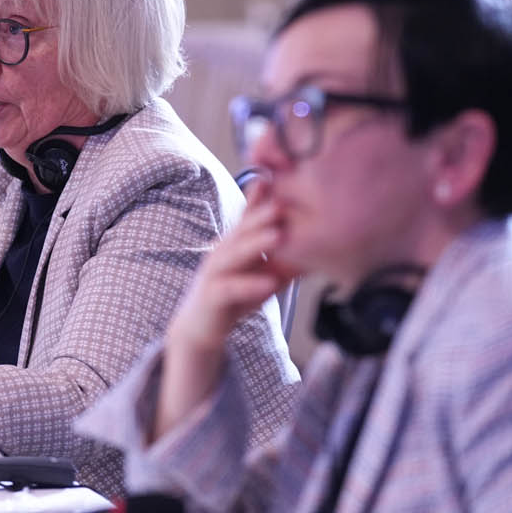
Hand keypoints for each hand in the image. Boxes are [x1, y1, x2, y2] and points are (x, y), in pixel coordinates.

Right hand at [156, 183, 293, 438]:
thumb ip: (278, 250)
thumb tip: (314, 232)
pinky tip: (269, 282)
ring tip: (279, 235)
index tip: (281, 180)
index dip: (261, 200)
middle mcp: (219, 255)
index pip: (248, 218)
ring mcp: (211, 277)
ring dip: (254, 244)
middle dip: (261, 216)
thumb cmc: (232, 298)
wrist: (197, 332)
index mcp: (231, 245)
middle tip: (285, 203)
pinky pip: (229, 291)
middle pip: (240, 231)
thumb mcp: (258, 270)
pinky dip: (249, 285)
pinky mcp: (209, 302)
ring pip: (232, 256)